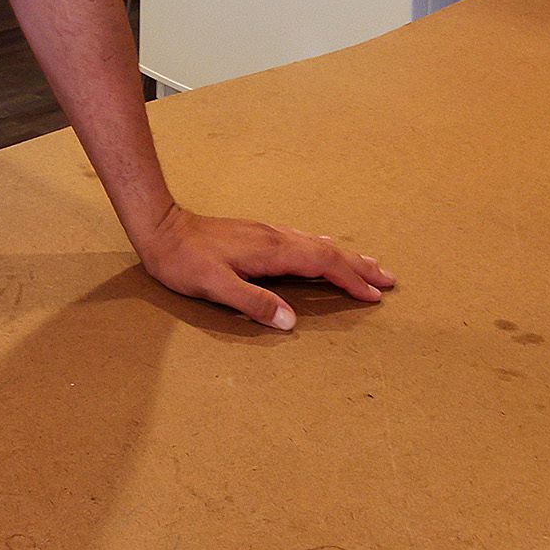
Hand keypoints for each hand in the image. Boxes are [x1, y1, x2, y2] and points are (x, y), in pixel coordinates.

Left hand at [134, 208, 395, 330]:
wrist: (161, 228)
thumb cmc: (183, 261)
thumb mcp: (215, 287)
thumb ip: (253, 302)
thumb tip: (291, 322)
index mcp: (272, 252)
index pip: (322, 265)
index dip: (350, 280)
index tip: (374, 296)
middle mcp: (275, 238)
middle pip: (327, 251)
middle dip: (359, 266)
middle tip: (389, 278)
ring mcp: (267, 233)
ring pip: (317, 243)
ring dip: (345, 255)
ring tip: (369, 264)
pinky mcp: (257, 233)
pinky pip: (302, 239)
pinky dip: (323, 248)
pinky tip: (323, 247)